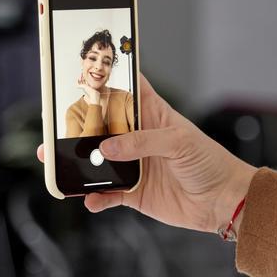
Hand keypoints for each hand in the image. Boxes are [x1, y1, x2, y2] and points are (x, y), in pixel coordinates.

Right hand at [37, 74, 256, 233]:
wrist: (225, 201)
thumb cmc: (210, 162)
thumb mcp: (179, 142)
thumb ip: (142, 142)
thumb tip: (108, 148)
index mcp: (152, 114)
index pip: (124, 90)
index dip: (104, 81)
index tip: (78, 75)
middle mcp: (138, 138)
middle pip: (100, 127)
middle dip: (76, 127)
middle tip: (52, 129)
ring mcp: (134, 165)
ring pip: (97, 162)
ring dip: (77, 164)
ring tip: (55, 164)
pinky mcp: (134, 193)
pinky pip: (107, 194)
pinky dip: (96, 197)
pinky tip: (90, 199)